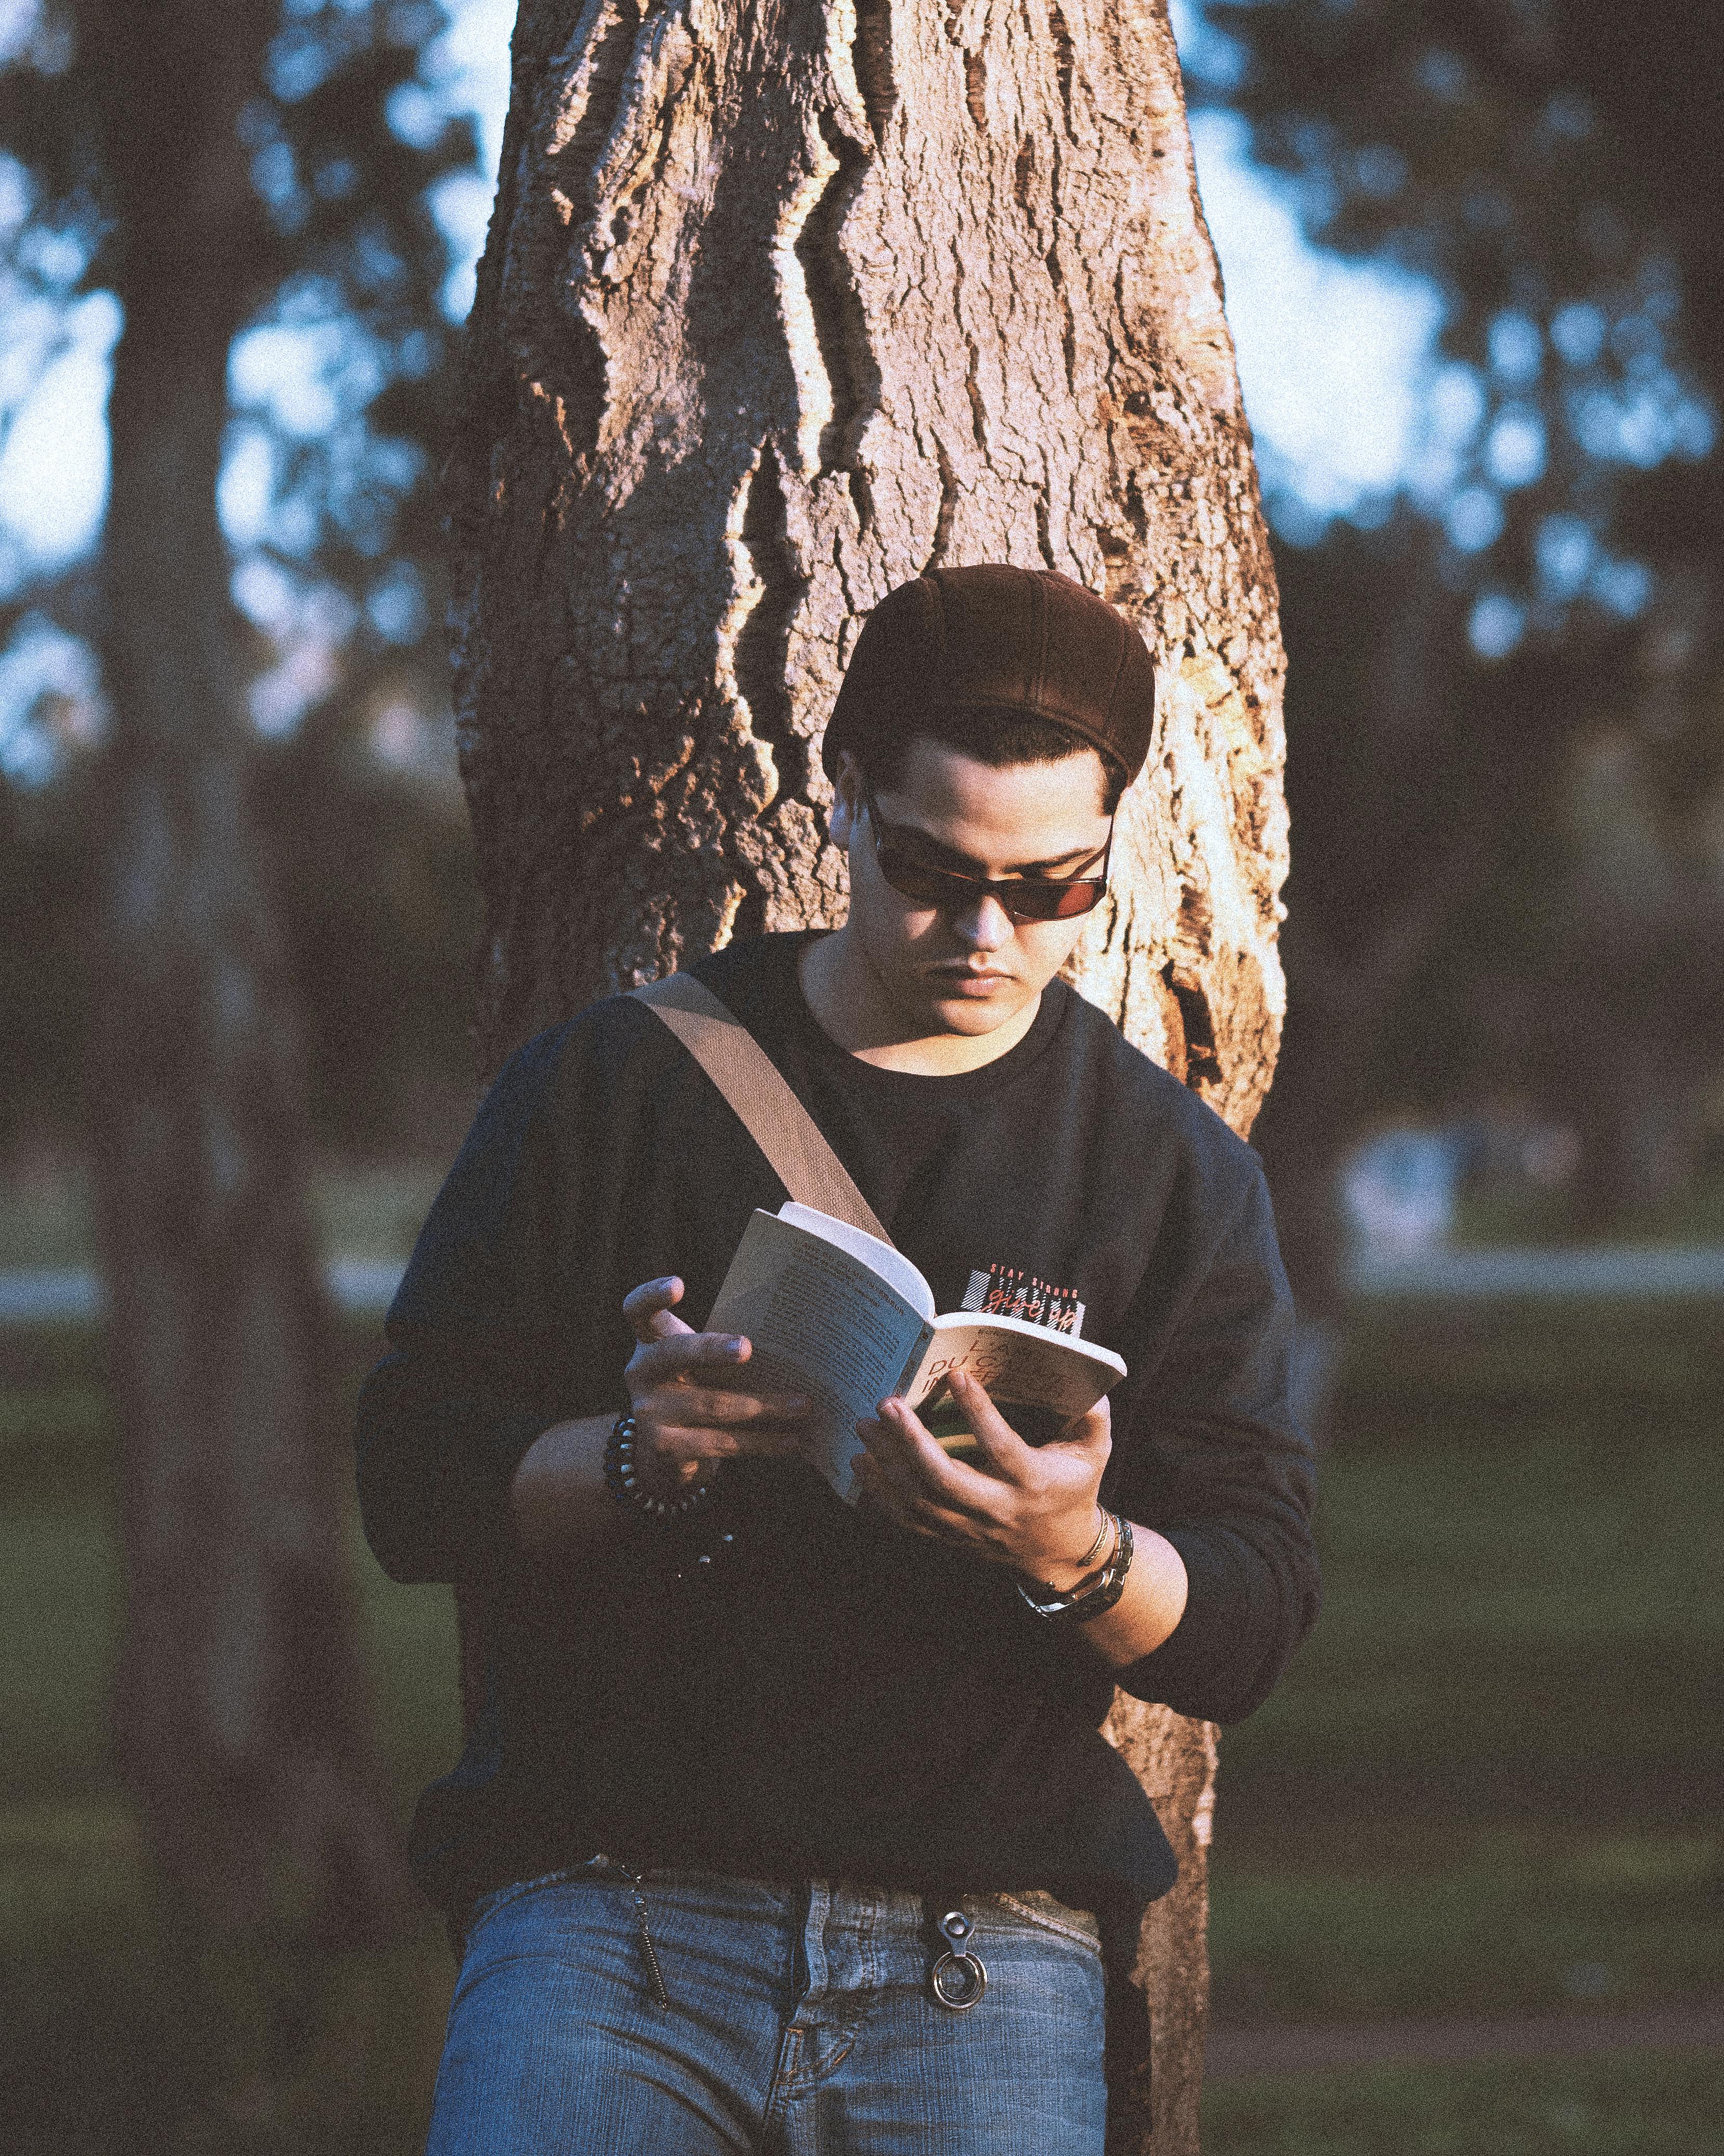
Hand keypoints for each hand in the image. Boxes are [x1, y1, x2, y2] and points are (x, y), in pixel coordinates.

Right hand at [623, 1276, 815, 1489]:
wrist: (666, 1453)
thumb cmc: (697, 1388)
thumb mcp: (700, 1361)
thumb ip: (724, 1344)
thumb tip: (794, 1343)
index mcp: (651, 1340)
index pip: (638, 1310)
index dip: (652, 1295)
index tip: (677, 1284)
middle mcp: (641, 1373)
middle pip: (676, 1353)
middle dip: (712, 1349)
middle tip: (747, 1347)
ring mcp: (649, 1412)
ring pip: (713, 1404)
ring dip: (765, 1405)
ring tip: (803, 1405)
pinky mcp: (665, 1448)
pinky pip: (721, 1443)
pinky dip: (762, 1442)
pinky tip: (792, 1441)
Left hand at [852, 1369, 1112, 1584]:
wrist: (1060, 1552)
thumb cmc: (1074, 1487)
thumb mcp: (1094, 1451)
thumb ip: (1091, 1415)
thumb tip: (1085, 1378)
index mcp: (1033, 1482)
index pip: (1001, 1447)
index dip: (978, 1412)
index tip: (955, 1375)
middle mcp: (999, 1508)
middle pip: (946, 1480)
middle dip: (911, 1442)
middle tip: (887, 1404)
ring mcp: (970, 1529)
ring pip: (919, 1502)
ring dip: (886, 1465)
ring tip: (864, 1427)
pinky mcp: (951, 1539)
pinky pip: (908, 1522)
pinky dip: (879, 1497)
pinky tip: (860, 1466)